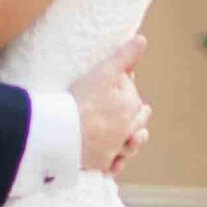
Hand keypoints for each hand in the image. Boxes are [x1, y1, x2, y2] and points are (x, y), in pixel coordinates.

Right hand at [73, 36, 149, 178]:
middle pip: (137, 121)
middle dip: (139, 115)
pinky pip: (112, 166)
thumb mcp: (104, 72)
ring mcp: (114, 149)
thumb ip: (124, 56)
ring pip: (129, 145)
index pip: (132, 94)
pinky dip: (116, 164)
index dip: (127, 85)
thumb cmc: (82, 100)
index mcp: (131, 107)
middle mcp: (127, 130)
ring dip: (134, 141)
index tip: (122, 79)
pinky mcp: (100, 163)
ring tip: (138, 136)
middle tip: (144, 110)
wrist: (63, 134)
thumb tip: (142, 40)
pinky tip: (117, 163)